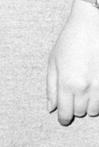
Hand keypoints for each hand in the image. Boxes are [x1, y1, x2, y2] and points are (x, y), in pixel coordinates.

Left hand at [47, 2, 98, 124]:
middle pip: (79, 113)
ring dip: (87, 105)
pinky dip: (98, 100)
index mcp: (67, 83)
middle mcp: (85, 89)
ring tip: (82, 89)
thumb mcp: (53, 61)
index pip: (65, 113)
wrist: (92, 28)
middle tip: (71, 94)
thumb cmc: (69, 42)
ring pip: (94, 111)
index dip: (63, 118)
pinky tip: (92, 87)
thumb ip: (51, 87)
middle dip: (74, 107)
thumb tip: (51, 108)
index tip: (62, 118)